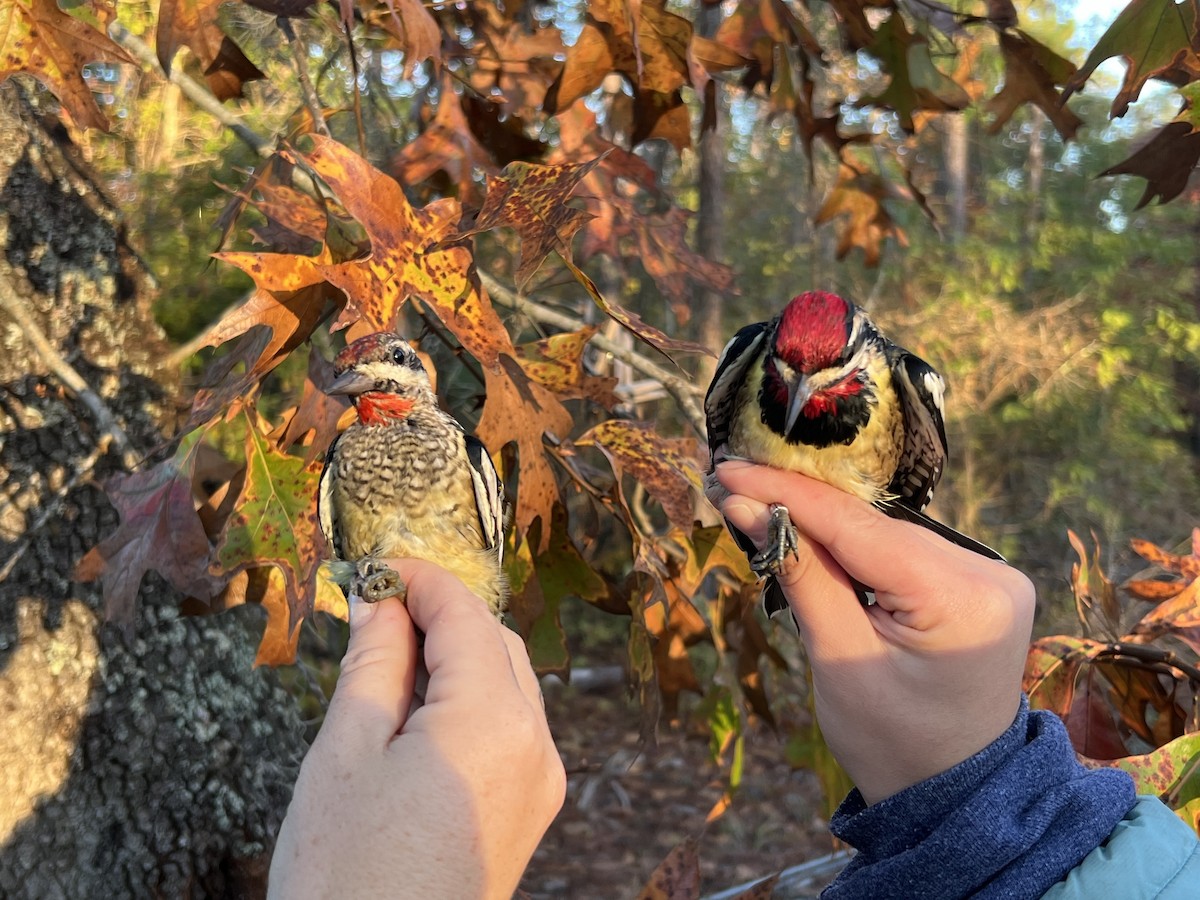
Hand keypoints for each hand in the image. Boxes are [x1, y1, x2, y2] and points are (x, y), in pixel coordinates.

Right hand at [268, 560, 565, 898]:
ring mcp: (542, 782)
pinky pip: (509, 727)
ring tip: (385, 664)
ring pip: (507, 682)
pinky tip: (416, 712)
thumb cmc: (348, 877)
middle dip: (439, 618)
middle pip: (496, 644)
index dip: (420, 580)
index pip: (466, 616)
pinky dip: (469, 701)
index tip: (377, 567)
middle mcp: (536, 746)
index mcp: (494, 723)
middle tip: (373, 612)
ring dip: (455, 658)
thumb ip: (374, 663)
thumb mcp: (346, 753)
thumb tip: (380, 601)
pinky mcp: (530, 810)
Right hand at [717, 462, 1034, 804]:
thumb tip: (748, 506)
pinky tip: (812, 534)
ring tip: (759, 503)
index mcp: (961, 599)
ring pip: (886, 530)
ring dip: (824, 522)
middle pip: (873, 524)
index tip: (729, 469)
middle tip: (731, 481)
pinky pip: (905, 548)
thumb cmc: (890, 740)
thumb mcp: (837, 657)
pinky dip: (856, 543)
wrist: (953, 791)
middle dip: (800, 505)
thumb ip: (799, 574)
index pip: (857, 527)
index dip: (787, 494)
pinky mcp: (982, 581)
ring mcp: (992, 575)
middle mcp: (989, 574)